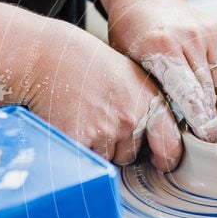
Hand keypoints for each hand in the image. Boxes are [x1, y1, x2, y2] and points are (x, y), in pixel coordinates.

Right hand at [0, 0, 181, 170]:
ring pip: (108, 160)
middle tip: (102, 119)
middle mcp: (131, 117)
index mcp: (149, 99)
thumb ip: (149, 105)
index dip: (167, 156)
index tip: (162, 160)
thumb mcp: (130, 74)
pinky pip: (86, 161)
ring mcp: (105, 131)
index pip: (170, 144)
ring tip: (84, 118)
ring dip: (99, 149)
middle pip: (133, 155)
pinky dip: (78, 150)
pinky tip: (71, 126)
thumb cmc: (86, 64)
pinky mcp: (79, 141)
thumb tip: (165, 139)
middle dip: (121, 146)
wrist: (45, 56)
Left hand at [107, 0, 216, 139]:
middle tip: (215, 139)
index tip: (204, 138)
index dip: (198, 118)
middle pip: (207, 89)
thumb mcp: (129, 62)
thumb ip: (149, 88)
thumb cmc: (132, 36)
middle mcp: (188, 36)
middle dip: (212, 117)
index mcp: (161, 46)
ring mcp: (208, 31)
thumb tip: (168, 125)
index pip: (187, 92)